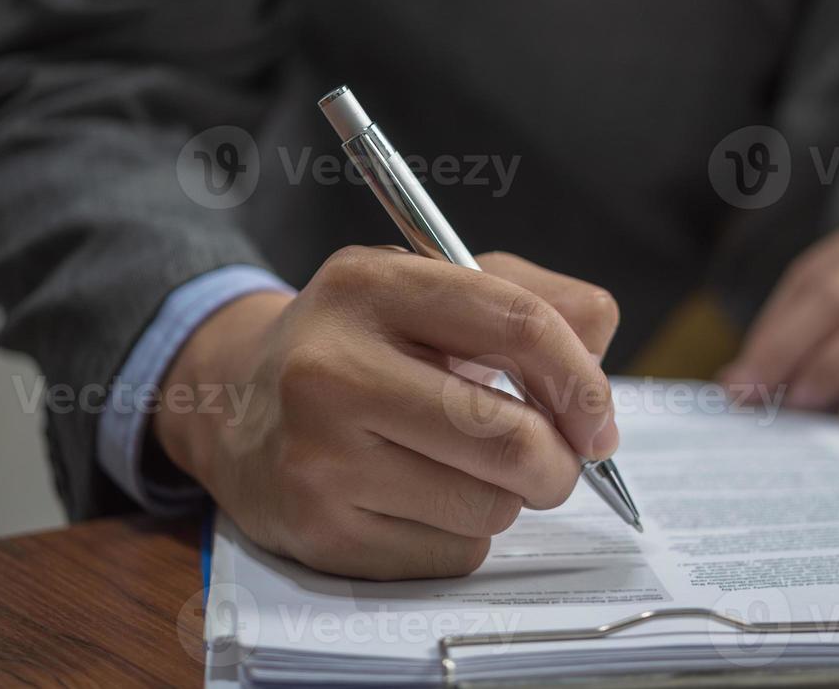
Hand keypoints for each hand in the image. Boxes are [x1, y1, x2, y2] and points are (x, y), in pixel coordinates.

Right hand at [153, 247, 619, 579]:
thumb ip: (529, 295)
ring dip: (506, 497)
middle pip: (509, 436)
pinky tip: (421, 499)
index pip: (518, 325)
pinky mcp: (319, 531)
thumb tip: (599, 339)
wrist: (237, 407)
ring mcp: (318, 456)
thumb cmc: (361, 344)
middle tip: (556, 462)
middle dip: (558, 461)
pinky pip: (451, 552)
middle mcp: (331, 367)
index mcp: (370, 285)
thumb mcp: (431, 288)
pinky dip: (462, 534)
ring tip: (465, 468)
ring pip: (488, 505)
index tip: (600, 421)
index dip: (582, 381)